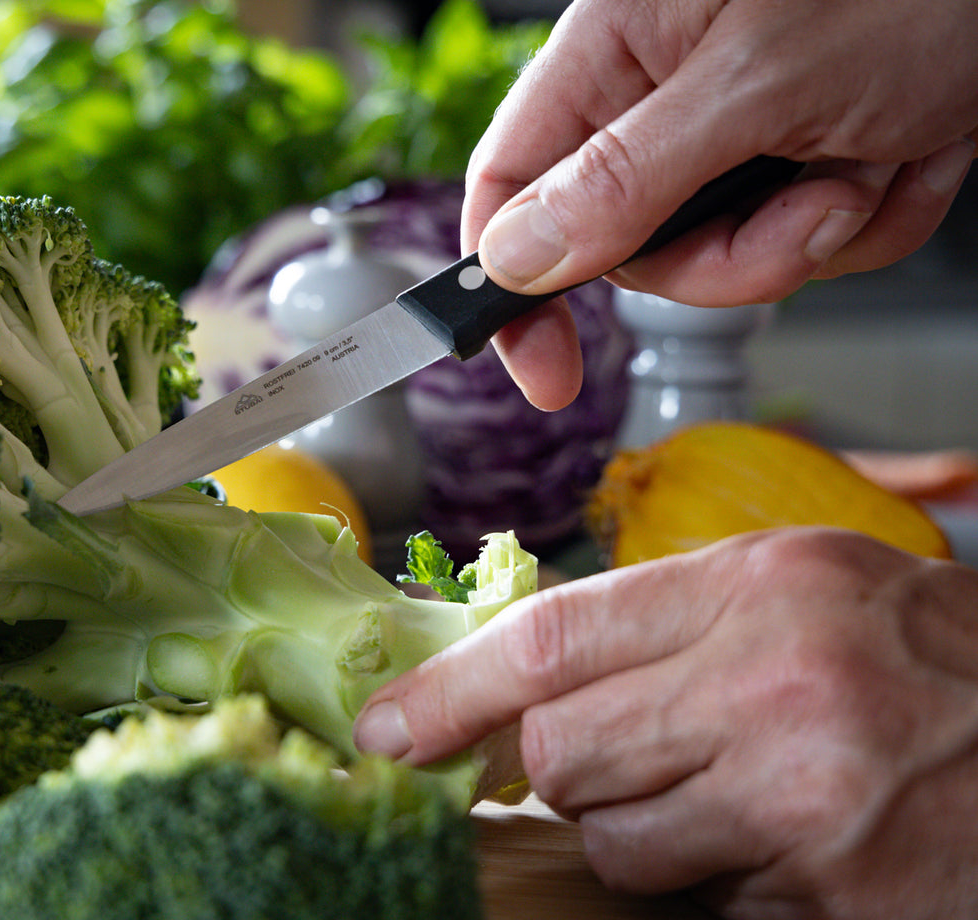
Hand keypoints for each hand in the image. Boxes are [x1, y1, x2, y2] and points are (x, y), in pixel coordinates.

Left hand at [354, 528, 977, 919]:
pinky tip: (796, 842)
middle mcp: (776, 686)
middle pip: (559, 750)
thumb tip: (510, 685)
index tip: (386, 729)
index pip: (549, 639)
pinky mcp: (831, 902)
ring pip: (613, 840)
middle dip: (562, 767)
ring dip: (642, 829)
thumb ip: (661, 625)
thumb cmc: (931, 661)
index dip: (448, 691)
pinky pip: (700, 901)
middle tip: (630, 755)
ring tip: (736, 793)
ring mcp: (806, 803)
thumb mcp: (801, 593)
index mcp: (759, 587)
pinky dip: (722, 880)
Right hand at [466, 0, 977, 410]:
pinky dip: (874, 219)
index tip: (544, 371)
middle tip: (805, 210)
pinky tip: (910, 150)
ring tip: (871, 156)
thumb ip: (628, 178)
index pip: (512, 184)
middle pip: (632, 245)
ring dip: (816, 235)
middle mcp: (666, 92)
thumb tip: (518, 259)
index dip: (510, 285)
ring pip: (731, 257)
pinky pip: (809, 245)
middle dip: (729, 257)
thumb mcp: (762, 84)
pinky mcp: (807, 158)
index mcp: (619, 47)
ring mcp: (739, 131)